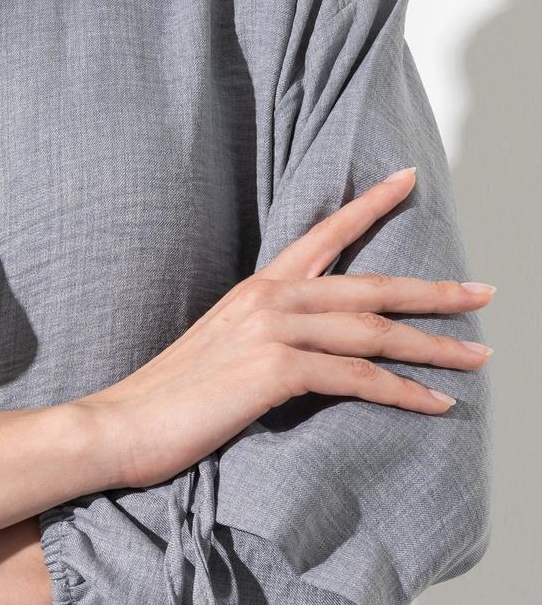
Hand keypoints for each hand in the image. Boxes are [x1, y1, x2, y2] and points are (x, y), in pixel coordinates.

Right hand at [79, 167, 494, 491]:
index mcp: (256, 288)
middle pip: (370, 286)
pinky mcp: (275, 370)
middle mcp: (268, 298)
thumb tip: (306, 352)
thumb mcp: (221, 352)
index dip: (369, 205)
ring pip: (374, 331)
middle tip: (484, 293)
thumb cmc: (167, 398)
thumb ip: (265, 339)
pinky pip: (357, 377)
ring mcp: (272, 331)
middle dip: (435, 291)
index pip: (322, 233)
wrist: (118, 424)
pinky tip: (434, 405)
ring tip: (478, 356)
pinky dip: (403, 393)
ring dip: (434, 347)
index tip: (408, 180)